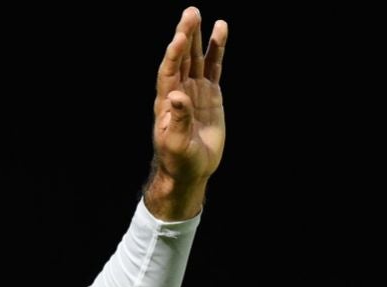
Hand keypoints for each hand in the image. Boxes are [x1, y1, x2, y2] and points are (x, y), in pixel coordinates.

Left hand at [144, 6, 227, 220]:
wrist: (190, 170)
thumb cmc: (179, 160)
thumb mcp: (177, 144)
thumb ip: (179, 119)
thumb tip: (177, 96)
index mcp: (166, 102)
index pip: (169, 72)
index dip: (174, 54)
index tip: (180, 37)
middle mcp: (178, 91)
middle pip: (182, 58)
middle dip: (185, 36)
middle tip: (190, 13)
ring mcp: (194, 91)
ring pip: (197, 59)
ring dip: (199, 38)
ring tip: (200, 15)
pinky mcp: (210, 95)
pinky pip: (214, 68)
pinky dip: (218, 50)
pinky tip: (220, 30)